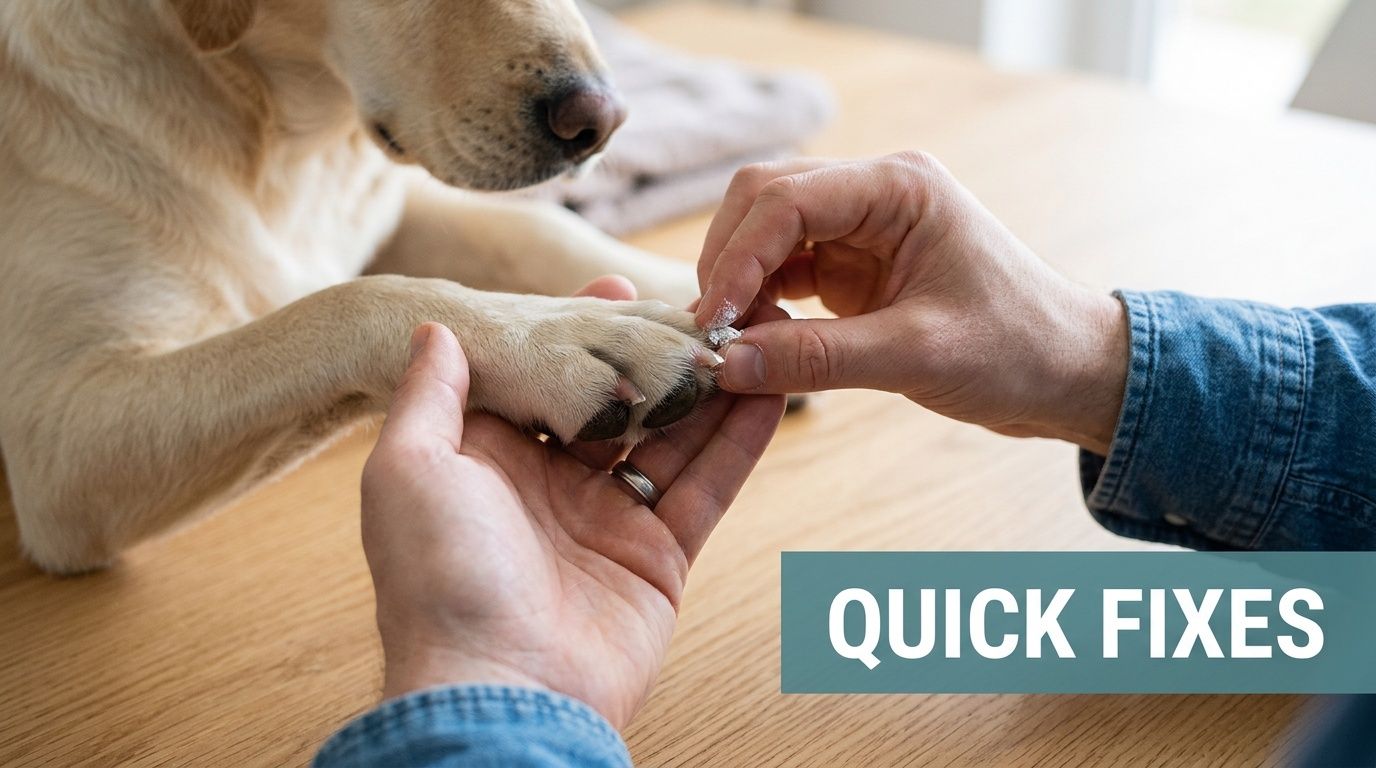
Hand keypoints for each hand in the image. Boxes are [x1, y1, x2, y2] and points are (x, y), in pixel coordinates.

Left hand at [360, 277, 784, 728]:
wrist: (498, 692)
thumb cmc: (438, 580)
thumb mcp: (409, 471)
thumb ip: (429, 396)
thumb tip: (437, 328)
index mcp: (490, 461)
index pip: (543, 378)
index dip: (577, 332)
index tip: (613, 285)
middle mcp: (552, 486)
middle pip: (616, 403)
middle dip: (655, 355)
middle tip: (700, 303)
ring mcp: (609, 522)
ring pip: (671, 438)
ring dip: (708, 388)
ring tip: (749, 333)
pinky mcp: (659, 558)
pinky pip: (706, 489)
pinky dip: (738, 443)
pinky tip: (768, 393)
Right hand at [694, 152, 1128, 453]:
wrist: (1069, 372)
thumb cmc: (1017, 350)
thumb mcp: (917, 355)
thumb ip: (817, 358)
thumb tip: (727, 365)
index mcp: (899, 188)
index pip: (787, 198)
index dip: (737, 255)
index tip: (714, 319)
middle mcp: (876, 193)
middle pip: (765, 199)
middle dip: (728, 260)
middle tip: (712, 330)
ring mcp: (862, 226)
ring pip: (767, 230)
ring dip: (740, 279)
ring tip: (731, 339)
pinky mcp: (854, 264)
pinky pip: (785, 266)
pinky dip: (761, 299)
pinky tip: (755, 338)